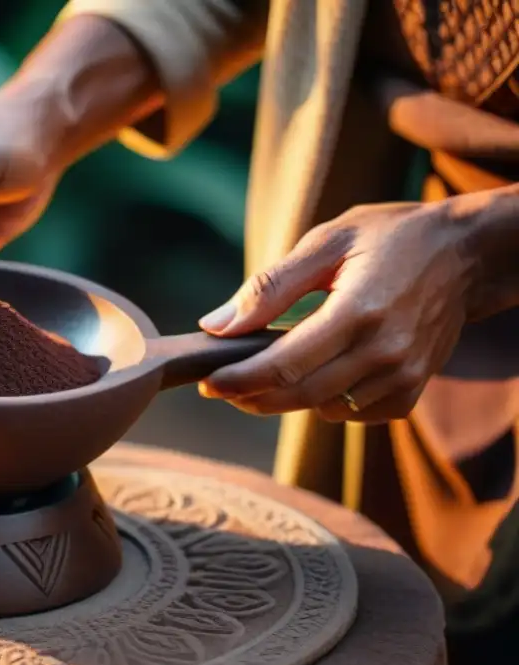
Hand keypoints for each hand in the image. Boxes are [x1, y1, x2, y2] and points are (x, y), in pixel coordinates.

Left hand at [196, 201, 480, 422]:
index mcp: (358, 310)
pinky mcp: (412, 390)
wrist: (466, 255)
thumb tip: (216, 326)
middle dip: (252, 396)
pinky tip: (319, 373)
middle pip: (299, 396)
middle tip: (223, 387)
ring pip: (324, 409)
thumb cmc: (390, 239)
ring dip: (289, 398)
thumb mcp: (327, 242)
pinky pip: (354, 414)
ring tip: (270, 370)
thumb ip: (270, 287)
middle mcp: (384, 351)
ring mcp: (403, 376)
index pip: (285, 364)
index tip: (208, 384)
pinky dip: (327, 401)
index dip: (240, 380)